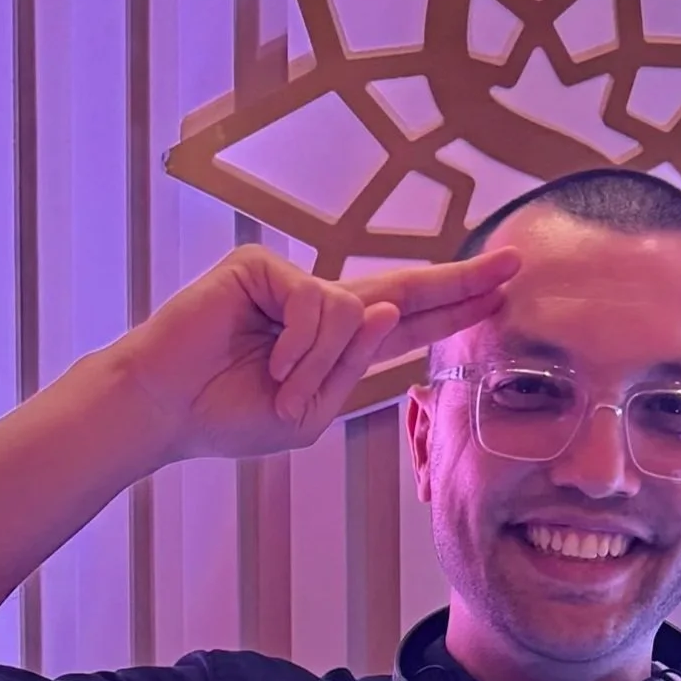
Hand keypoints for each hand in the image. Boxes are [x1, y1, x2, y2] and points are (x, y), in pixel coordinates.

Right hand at [110, 244, 519, 462]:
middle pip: (405, 288)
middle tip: (515, 264)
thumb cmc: (228, 416)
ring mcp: (292, 284)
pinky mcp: (263, 269)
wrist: (165, 409)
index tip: (502, 289)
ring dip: (322, 365)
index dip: (455, 306)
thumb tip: (388, 311)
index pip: (409, 321)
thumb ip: (352, 372)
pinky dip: (298, 347)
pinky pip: (316, 305)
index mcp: (337, 347)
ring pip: (354, 312)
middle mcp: (321, 307)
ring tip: (281, 389)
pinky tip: (268, 365)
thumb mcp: (307, 415)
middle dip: (460, 282)